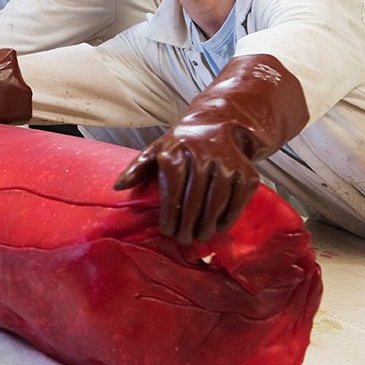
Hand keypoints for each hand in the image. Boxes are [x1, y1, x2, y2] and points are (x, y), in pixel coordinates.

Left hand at [111, 54, 308, 245]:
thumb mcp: (156, 149)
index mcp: (176, 150)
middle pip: (194, 197)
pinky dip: (231, 215)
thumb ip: (137, 168)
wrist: (218, 124)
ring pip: (217, 198)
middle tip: (184, 240)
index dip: (170, 213)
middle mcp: (202, 154)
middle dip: (188, 223)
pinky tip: (221, 226)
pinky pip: (240, 197)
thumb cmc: (182, 143)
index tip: (167, 231)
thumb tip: (118, 187)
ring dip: (209, 222)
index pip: (172, 188)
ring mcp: (227, 161)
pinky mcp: (246, 170)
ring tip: (201, 236)